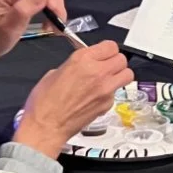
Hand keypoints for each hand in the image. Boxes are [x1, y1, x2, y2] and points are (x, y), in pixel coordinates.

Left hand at [0, 0, 65, 86]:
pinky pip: (46, 0)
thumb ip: (25, 8)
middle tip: (58, 19)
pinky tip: (51, 24)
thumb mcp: (8, 26)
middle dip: (54, 0)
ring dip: (56, 7)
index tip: (53, 7)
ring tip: (55, 25)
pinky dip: (53, 11)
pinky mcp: (27, 0)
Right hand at [14, 41, 133, 157]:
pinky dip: (110, 93)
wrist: (46, 126)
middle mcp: (98, 72)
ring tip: (109, 79)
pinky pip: (116, 93)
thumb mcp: (55, 72)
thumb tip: (84, 64)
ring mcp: (105, 89)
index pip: (110, 46)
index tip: (103, 53)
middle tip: (106, 66)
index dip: (106, 50)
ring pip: (127, 74)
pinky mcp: (108, 104)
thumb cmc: (45, 102)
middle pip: (122, 59)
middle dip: (115, 61)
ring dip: (119, 75)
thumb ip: (75, 64)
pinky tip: (97, 97)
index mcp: (82, 59)